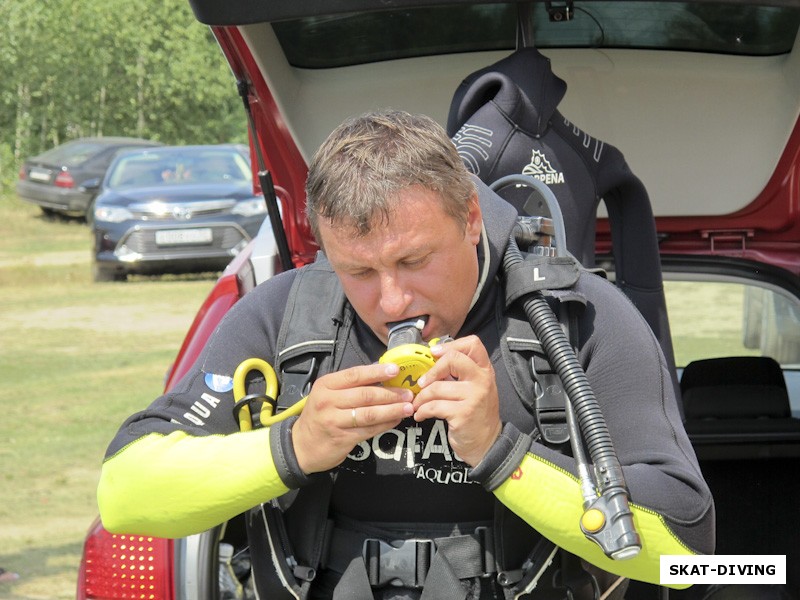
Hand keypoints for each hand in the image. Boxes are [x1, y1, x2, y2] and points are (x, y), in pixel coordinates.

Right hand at [292, 362, 414, 473]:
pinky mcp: (342, 438)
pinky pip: (369, 430)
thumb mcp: (328, 394)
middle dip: (390, 394)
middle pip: (365, 395)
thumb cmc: (320, 415)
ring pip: (369, 414)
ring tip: (408, 407)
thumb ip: (350, 386)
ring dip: (392, 410)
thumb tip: (383, 377)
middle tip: (408, 393)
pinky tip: (395, 420)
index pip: (355, 375)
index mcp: (326, 385)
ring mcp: (334, 421)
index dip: (377, 372)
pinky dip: (385, 424)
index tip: (395, 370)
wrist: (301, 446)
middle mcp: (328, 401)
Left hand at [412, 335, 501, 466]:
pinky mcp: (463, 414)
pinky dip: (422, 411)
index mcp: (484, 370)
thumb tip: (431, 360)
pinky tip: (420, 415)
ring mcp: (474, 397)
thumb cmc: (476, 413)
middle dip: (431, 370)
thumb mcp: (475, 388)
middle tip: (422, 383)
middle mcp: (482, 380)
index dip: (450, 344)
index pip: (473, 343)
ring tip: (417, 404)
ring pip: (437, 387)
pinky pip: (433, 406)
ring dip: (421, 397)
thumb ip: (460, 374)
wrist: (487, 443)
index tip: (434, 354)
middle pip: (453, 359)